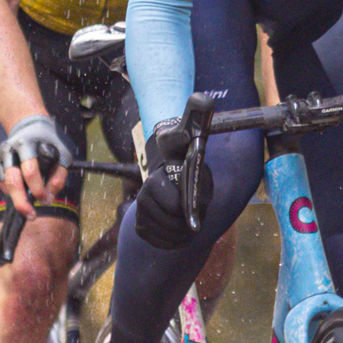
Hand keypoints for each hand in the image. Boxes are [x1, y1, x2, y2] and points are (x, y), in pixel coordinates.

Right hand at [0, 113, 76, 213]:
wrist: (28, 126)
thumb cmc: (49, 143)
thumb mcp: (62, 154)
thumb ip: (59, 176)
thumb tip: (48, 197)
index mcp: (28, 144)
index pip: (30, 171)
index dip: (38, 189)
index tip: (44, 199)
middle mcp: (10, 149)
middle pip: (12, 181)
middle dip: (21, 202)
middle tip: (31, 215)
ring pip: (5, 185)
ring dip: (18, 195)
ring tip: (29, 194)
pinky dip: (10, 190)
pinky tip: (20, 185)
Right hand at [133, 115, 210, 250]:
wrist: (173, 181)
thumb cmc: (187, 166)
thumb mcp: (195, 149)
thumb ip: (197, 127)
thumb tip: (202, 99)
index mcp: (156, 180)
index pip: (169, 203)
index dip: (185, 207)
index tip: (193, 204)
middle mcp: (144, 197)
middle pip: (171, 223)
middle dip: (186, 222)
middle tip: (194, 214)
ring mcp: (140, 213)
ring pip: (167, 235)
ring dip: (182, 233)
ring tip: (188, 221)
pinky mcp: (140, 228)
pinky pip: (160, 243)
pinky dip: (173, 241)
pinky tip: (178, 230)